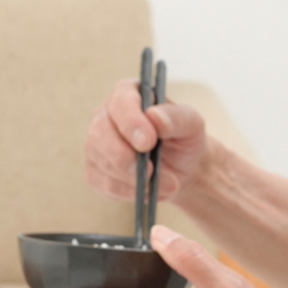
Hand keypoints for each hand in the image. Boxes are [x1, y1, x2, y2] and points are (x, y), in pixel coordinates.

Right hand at [84, 78, 210, 203]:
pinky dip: (127, 192)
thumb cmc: (184, 139)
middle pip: (100, 132)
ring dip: (133, 180)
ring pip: (101, 162)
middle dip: (124, 156)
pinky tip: (148, 192)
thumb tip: (154, 117)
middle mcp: (105, 116)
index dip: (131, 122)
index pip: (120, 102)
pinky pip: (103, 184)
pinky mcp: (95, 171)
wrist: (181, 169)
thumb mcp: (192, 124)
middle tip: (150, 173)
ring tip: (166, 185)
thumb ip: (176, 117)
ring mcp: (96, 145)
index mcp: (128, 94)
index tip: (148, 142)